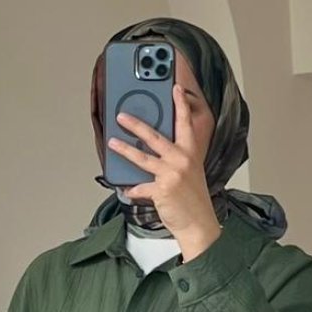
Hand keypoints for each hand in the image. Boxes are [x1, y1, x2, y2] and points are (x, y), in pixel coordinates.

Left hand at [107, 85, 221, 257]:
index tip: (175, 88)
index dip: (180, 104)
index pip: (185, 124)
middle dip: (137, 124)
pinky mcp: (161, 190)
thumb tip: (153, 150)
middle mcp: (181, 160)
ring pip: (143, 158)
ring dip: (125, 149)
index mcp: (190, 153)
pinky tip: (126, 188)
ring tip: (112, 143)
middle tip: (122, 116)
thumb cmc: (194, 199)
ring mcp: (171, 174)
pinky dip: (133, 188)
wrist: (199, 223)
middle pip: (155, 137)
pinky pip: (141, 187)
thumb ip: (176, 159)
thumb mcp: (190, 173)